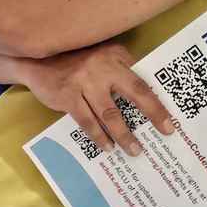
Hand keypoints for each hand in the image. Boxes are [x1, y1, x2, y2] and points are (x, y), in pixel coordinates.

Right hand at [19, 41, 173, 155]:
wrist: (36, 62)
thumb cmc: (74, 62)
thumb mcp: (100, 57)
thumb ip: (119, 68)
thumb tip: (146, 92)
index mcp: (114, 57)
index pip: (141, 81)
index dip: (157, 101)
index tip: (170, 119)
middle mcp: (102, 67)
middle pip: (134, 93)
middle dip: (152, 113)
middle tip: (165, 132)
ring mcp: (84, 82)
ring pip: (110, 113)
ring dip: (124, 134)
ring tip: (134, 150)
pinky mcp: (67, 96)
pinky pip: (87, 121)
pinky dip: (98, 136)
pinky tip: (107, 146)